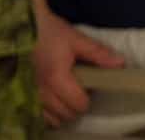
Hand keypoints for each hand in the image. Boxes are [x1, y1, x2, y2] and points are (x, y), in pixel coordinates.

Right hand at [32, 8, 124, 128]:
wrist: (24, 26)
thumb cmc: (49, 31)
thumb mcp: (76, 38)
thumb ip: (97, 53)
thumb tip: (120, 64)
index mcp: (56, 78)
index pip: (79, 104)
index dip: (88, 98)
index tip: (89, 85)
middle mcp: (42, 91)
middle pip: (67, 115)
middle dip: (76, 105)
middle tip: (79, 88)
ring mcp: (31, 95)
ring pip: (53, 118)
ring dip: (63, 110)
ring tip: (67, 93)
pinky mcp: (25, 94)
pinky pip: (40, 115)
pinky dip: (50, 111)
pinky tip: (54, 97)